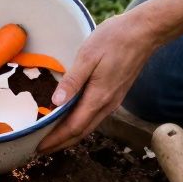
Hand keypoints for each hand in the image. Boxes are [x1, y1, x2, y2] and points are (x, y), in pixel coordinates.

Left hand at [37, 10, 162, 153]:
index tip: (38, 148)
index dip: (55, 140)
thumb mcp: (88, 56)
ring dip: (70, 135)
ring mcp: (113, 100)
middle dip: (60, 143)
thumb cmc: (114, 40)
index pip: (73, 127)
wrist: (144, 32)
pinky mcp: (115, 94)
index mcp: (99, 97)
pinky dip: (80, 124)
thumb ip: (73, 81)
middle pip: (81, 132)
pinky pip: (95, 116)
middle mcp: (107, 104)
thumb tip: (56, 103)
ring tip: (51, 138)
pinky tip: (71, 120)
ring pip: (89, 126)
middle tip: (39, 150)